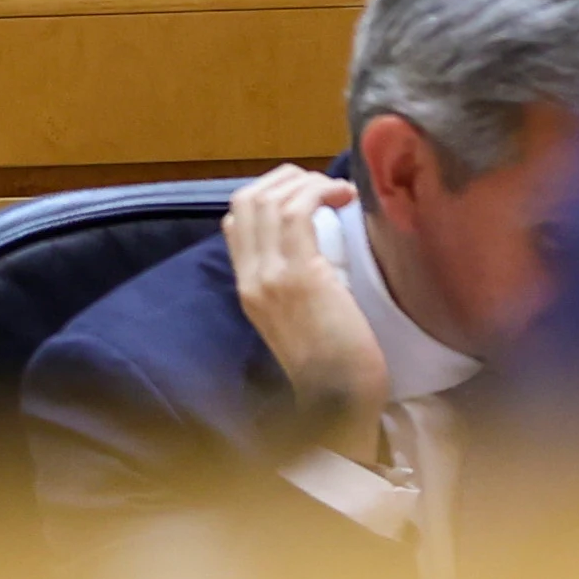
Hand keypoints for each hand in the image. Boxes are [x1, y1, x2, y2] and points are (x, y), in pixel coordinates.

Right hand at [224, 167, 390, 465]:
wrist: (341, 401)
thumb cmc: (334, 363)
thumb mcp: (299, 317)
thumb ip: (293, 283)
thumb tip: (314, 243)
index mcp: (248, 288)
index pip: (236, 221)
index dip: (268, 193)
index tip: (304, 194)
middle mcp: (250, 278)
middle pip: (247, 199)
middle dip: (286, 177)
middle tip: (322, 184)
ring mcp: (270, 276)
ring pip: (270, 199)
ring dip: (307, 181)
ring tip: (337, 190)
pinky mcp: (299, 275)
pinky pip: (297, 211)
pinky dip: (319, 190)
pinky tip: (342, 195)